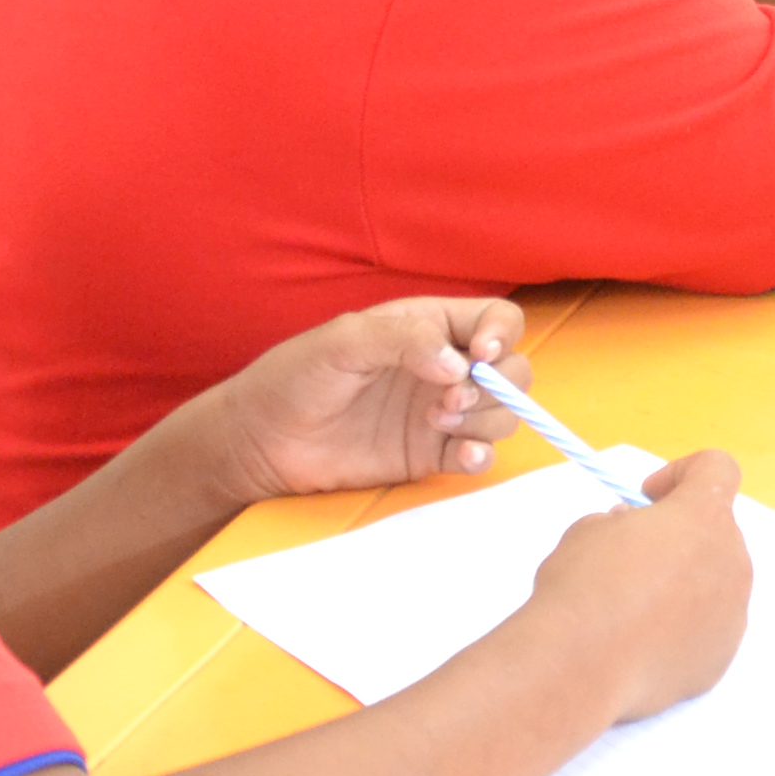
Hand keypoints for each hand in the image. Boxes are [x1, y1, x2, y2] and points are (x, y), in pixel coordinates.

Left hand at [210, 295, 509, 496]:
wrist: (261, 442)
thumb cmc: (294, 378)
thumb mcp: (343, 340)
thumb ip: (404, 340)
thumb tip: (460, 366)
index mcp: (429, 326)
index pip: (497, 319)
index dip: (502, 334)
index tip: (480, 356)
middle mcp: (444, 367)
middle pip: (513, 369)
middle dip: (496, 385)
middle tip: (448, 401)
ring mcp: (439, 413)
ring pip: (503, 413)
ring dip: (487, 419)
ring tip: (436, 424)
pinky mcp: (429, 456)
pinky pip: (478, 454)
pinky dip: (481, 456)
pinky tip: (459, 456)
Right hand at [529, 448, 752, 722]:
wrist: (582, 667)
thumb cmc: (582, 589)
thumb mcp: (588, 531)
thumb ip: (622, 521)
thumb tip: (630, 528)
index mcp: (703, 517)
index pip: (717, 469)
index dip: (682, 473)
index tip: (648, 496)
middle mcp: (731, 561)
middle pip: (716, 531)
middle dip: (680, 535)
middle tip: (634, 555)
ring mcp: (732, 613)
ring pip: (716, 582)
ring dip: (684, 582)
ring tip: (634, 606)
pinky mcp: (721, 656)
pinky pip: (709, 629)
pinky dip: (683, 628)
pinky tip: (642, 641)